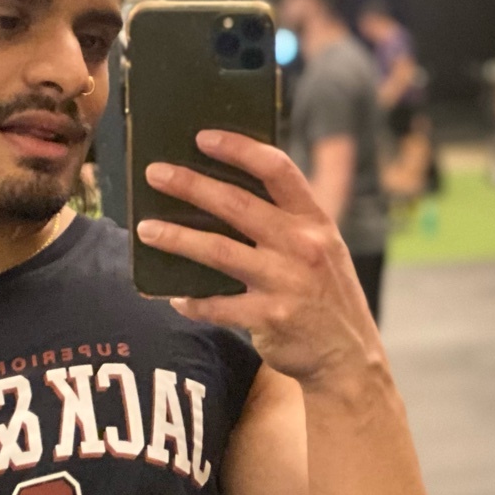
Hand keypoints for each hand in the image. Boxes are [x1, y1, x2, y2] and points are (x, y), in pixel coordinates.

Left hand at [135, 130, 382, 386]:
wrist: (348, 357)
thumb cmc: (325, 295)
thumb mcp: (323, 248)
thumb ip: (286, 222)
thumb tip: (224, 195)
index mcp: (315, 220)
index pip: (277, 170)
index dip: (239, 149)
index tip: (203, 137)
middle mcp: (302, 245)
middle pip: (236, 204)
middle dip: (190, 185)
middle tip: (155, 174)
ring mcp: (286, 282)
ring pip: (218, 251)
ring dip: (177, 239)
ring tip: (146, 230)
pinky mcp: (270, 317)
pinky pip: (218, 305)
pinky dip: (192, 301)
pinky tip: (174, 296)